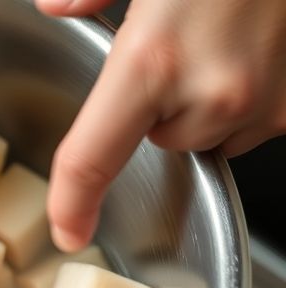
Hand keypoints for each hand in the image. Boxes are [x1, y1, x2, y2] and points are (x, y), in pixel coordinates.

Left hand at [37, 0, 285, 250]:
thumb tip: (57, 3)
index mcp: (153, 60)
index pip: (92, 156)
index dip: (73, 202)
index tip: (68, 230)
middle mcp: (211, 94)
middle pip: (158, 140)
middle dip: (156, 106)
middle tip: (179, 45)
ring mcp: (266, 105)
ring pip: (207, 133)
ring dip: (204, 102)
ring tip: (223, 38)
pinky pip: (254, 122)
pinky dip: (245, 95)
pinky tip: (252, 47)